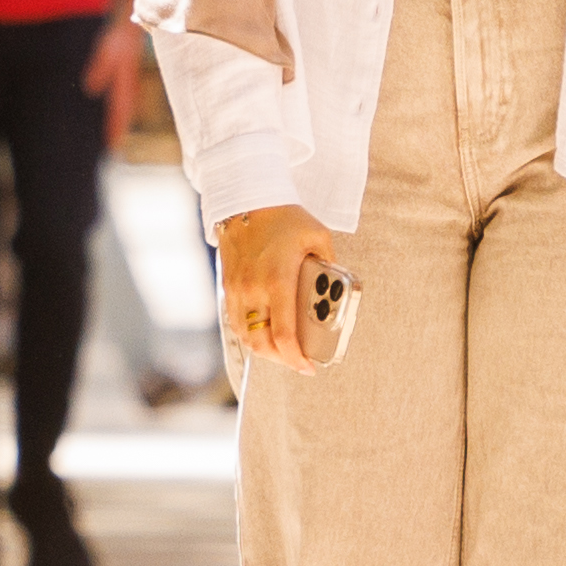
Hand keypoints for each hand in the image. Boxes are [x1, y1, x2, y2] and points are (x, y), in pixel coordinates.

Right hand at [214, 203, 337, 364]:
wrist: (244, 197)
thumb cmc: (284, 217)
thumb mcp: (318, 236)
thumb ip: (330, 265)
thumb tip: (338, 288)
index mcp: (277, 281)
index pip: (283, 335)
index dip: (296, 358)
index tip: (309, 367)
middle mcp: (252, 290)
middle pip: (261, 344)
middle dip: (281, 360)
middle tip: (298, 361)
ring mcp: (236, 289)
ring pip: (245, 336)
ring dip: (264, 349)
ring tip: (283, 349)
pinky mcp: (227, 286)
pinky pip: (235, 321)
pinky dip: (250, 334)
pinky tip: (264, 331)